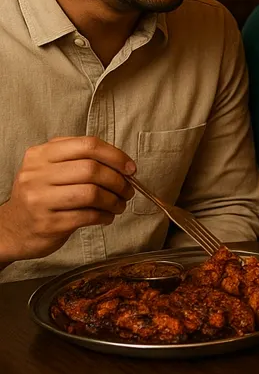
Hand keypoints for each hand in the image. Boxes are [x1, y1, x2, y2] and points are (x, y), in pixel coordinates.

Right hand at [0, 137, 135, 264]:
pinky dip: (105, 216)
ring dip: (114, 200)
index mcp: (41, 154)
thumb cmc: (42, 195)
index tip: (130, 168)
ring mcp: (40, 199)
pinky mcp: (48, 223)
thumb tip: (124, 165)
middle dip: (118, 181)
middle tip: (128, 190)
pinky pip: (87, 216)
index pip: (87, 145)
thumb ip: (80, 159)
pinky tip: (107, 216)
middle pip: (92, 169)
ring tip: (119, 205)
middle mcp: (36, 174)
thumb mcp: (50, 169)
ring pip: (92, 193)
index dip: (115, 155)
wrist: (13, 228)